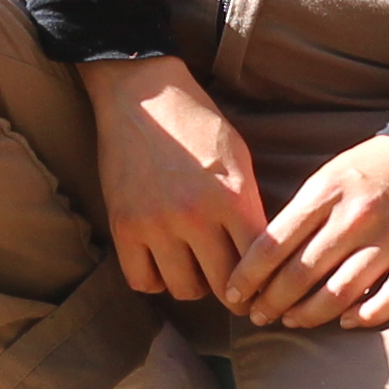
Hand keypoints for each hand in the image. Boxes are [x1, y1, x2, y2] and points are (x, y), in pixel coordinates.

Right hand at [87, 55, 269, 306]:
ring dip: (195, 285)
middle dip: (233, 292)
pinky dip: (156, 280)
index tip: (264, 290)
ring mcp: (155, 224)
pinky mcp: (123, 228)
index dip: (264, 281)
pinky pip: (142, 282)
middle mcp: (194, 215)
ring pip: (184, 289)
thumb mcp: (238, 158)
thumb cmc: (198, 124)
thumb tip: (262, 252)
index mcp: (231, 196)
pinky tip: (165, 264)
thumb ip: (249, 205)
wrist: (143, 97)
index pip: (256, 261)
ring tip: (198, 269)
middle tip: (234, 289)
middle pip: (222, 284)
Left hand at [225, 132, 388, 329]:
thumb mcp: (331, 174)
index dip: (247, 277)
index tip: (234, 295)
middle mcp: (357, 217)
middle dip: (271, 302)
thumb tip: (266, 257)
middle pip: (301, 274)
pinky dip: (367, 316)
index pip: (273, 244)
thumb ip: (303, 211)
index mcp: (328, 192)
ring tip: (293, 322)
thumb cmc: (377, 164)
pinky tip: (347, 322)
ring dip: (309, 315)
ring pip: (340, 293)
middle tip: (258, 316)